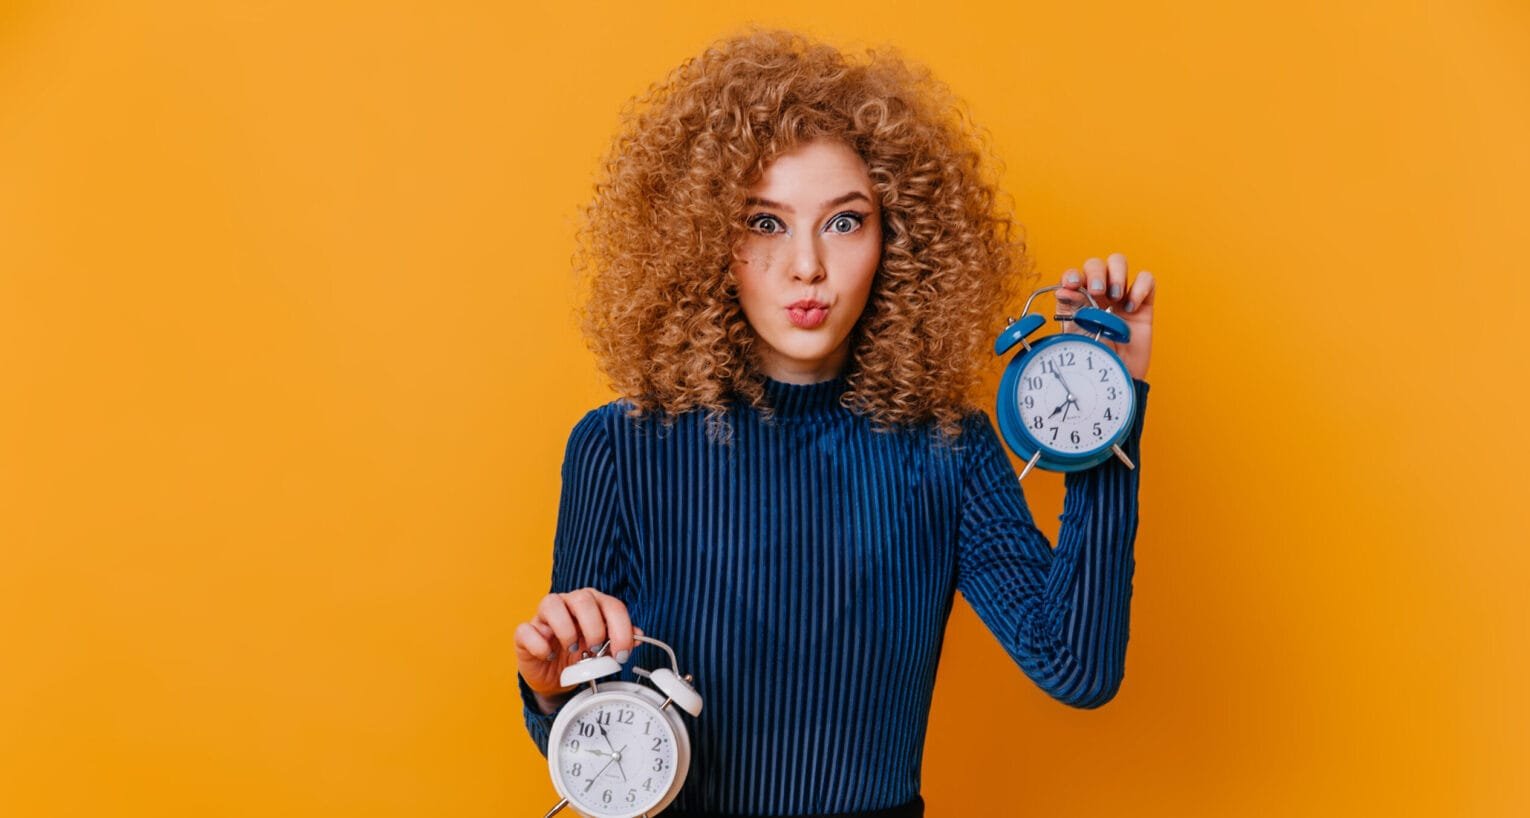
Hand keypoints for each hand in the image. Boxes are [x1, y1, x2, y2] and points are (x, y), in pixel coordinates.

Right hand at [514, 587, 641, 713]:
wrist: (555, 677)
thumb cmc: (580, 656)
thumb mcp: (605, 651)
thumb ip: (621, 640)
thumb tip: (639, 635)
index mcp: (593, 604)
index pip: (611, 605)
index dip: (621, 629)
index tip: (623, 653)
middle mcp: (569, 603)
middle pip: (583, 599)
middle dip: (594, 628)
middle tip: (596, 650)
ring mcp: (544, 616)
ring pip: (552, 603)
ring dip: (566, 630)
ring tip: (572, 649)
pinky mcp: (526, 631)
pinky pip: (527, 629)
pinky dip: (540, 645)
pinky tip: (549, 656)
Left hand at [1056, 253, 1155, 381]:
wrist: (1116, 380)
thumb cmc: (1093, 360)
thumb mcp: (1076, 336)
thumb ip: (1070, 311)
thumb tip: (1062, 290)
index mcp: (1078, 300)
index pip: (1074, 275)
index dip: (1073, 274)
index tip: (1073, 284)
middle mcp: (1098, 295)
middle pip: (1096, 264)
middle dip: (1096, 273)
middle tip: (1099, 292)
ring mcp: (1121, 297)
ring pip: (1118, 262)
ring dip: (1116, 274)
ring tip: (1115, 297)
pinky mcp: (1143, 304)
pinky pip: (1146, 279)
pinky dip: (1140, 287)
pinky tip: (1132, 307)